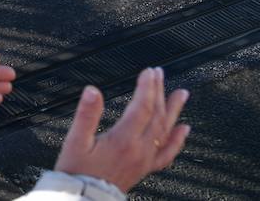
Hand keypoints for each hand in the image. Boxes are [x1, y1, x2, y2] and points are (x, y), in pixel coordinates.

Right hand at [54, 67, 189, 192]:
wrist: (85, 198)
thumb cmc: (78, 172)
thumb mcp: (75, 141)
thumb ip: (86, 114)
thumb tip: (92, 91)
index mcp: (123, 140)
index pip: (142, 107)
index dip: (147, 87)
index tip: (148, 72)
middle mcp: (139, 149)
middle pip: (156, 115)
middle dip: (159, 91)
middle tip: (160, 74)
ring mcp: (145, 159)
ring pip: (166, 131)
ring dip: (174, 110)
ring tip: (181, 94)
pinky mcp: (145, 167)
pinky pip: (168, 153)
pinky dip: (178, 140)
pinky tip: (184, 130)